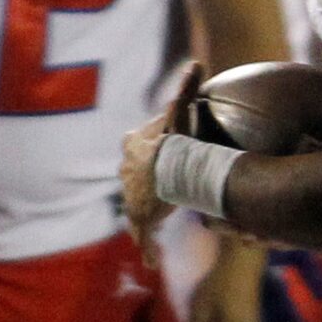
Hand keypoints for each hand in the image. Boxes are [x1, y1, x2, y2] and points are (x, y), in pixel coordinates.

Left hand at [120, 66, 203, 255]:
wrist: (167, 174)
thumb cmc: (174, 143)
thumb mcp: (179, 111)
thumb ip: (185, 88)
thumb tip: (195, 61)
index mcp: (133, 146)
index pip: (139, 146)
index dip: (153, 151)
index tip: (165, 158)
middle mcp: (126, 171)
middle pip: (135, 175)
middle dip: (145, 182)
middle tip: (164, 189)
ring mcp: (131, 197)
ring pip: (136, 206)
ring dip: (144, 214)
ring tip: (154, 220)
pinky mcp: (140, 220)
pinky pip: (144, 237)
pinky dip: (147, 247)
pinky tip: (149, 259)